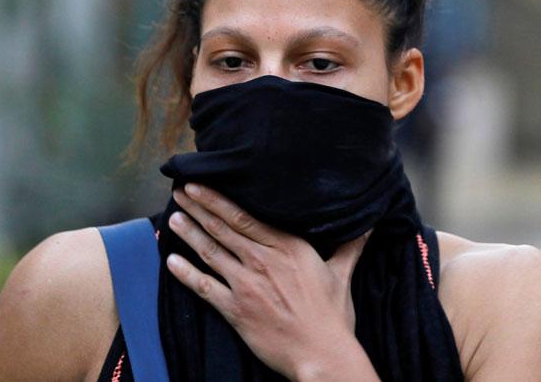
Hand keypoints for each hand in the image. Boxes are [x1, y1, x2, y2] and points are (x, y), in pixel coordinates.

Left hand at [167, 183, 373, 379]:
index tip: (198, 185)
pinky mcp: (235, 311)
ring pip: (210, 253)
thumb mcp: (342, 274)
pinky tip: (172, 263)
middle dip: (198, 208)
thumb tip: (368, 224)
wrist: (322, 355)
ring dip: (189, 234)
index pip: (244, 217)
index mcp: (287, 247)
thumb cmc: (333, 315)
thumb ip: (350, 245)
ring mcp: (246, 286)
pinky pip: (205, 288)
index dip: (217, 200)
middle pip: (222, 229)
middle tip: (179, 193)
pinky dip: (186, 275)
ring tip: (173, 219)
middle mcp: (262, 261)